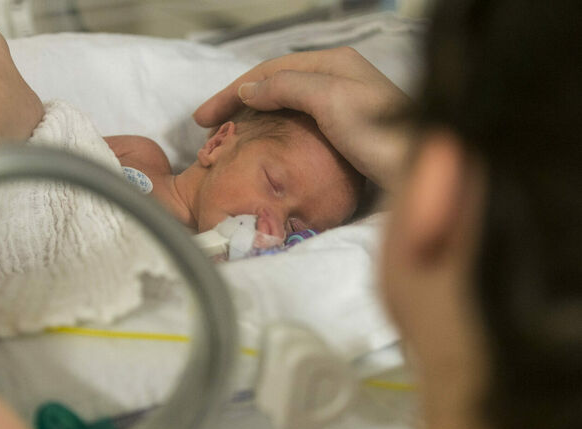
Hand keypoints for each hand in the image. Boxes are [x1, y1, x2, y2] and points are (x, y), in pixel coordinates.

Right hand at [194, 48, 410, 186]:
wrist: (422, 169)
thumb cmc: (380, 134)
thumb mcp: (330, 100)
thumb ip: (287, 87)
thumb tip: (248, 89)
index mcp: (333, 63)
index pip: (269, 70)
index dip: (232, 91)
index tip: (203, 117)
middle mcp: (337, 77)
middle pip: (274, 84)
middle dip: (237, 101)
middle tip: (206, 125)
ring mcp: (342, 103)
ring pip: (284, 103)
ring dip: (252, 115)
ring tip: (228, 134)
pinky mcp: (346, 131)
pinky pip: (298, 122)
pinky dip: (273, 129)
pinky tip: (263, 141)